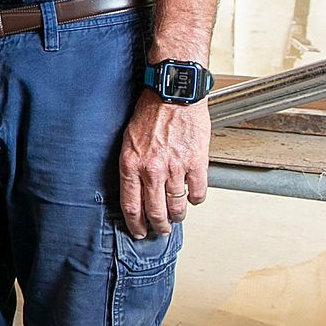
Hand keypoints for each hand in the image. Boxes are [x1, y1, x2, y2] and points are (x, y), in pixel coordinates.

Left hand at [118, 90, 209, 238]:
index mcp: (131, 164)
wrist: (173, 94)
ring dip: (178, 215)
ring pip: (177, 205)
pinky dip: (195, 199)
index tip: (139, 232)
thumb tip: (136, 190)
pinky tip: (192, 197)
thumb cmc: (150, 113)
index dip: (136, 224)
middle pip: (155, 211)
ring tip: (177, 216)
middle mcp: (152, 169)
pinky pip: (198, 192)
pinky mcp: (197, 162)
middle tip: (161, 230)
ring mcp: (176, 167)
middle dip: (159, 226)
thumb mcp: (128, 140)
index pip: (131, 205)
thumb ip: (132, 166)